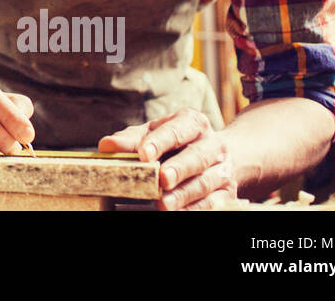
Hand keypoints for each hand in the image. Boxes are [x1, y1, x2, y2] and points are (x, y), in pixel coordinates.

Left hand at [98, 109, 236, 209]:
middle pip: (197, 156)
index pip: (177, 130)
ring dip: (184, 195)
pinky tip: (179, 212)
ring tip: (164, 204)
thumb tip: (106, 146)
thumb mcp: (153, 134)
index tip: (144, 154)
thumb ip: (130, 140)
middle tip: (162, 179)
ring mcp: (222, 169)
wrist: (214, 155)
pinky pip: (214, 203)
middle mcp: (212, 144)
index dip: (160, 141)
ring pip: (205, 183)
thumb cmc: (174, 142)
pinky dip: (196, 209)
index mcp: (193, 123)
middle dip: (179, 168)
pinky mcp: (227, 192)